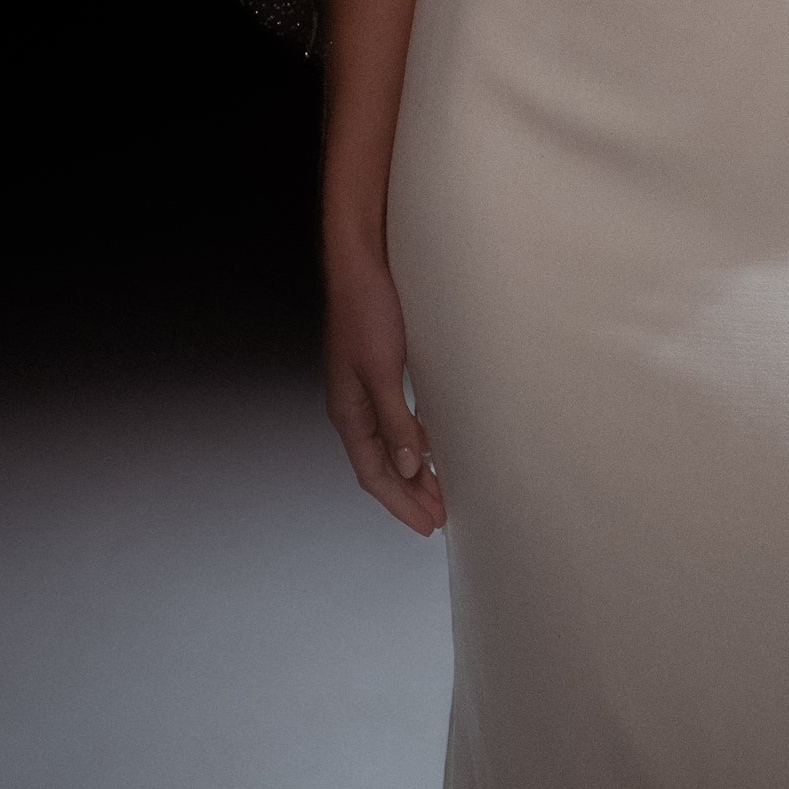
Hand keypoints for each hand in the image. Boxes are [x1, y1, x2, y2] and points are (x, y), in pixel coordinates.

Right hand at [325, 245, 446, 535]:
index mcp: (348, 412)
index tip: (428, 524)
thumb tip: (409, 467)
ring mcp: (364, 389)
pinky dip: (412, 440)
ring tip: (438, 490)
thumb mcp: (383, 370)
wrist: (360, 264)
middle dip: (409, 494)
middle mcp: (354, 406)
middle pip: (381, 464)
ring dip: (412, 470)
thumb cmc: (367, 312)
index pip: (374, 473)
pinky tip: (428, 444)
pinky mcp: (379, 370)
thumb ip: (395, 420)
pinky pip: (395, 420)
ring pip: (389, 444)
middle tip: (439, 518)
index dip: (400, 502)